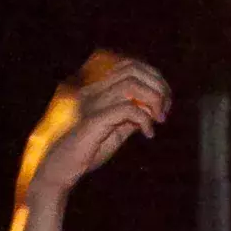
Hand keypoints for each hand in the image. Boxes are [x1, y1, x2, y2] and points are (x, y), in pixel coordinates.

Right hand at [18, 52, 169, 200]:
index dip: (154, 79)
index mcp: (101, 89)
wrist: (66, 165)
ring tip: (158, 120)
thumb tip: (153, 108)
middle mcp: (96, 91)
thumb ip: (134, 116)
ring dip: (153, 99)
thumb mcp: (119, 129)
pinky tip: (147, 133)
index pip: (130, 66)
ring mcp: (94, 103)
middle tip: (163, 112)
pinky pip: (127, 109)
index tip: (165, 102)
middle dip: (158, 87)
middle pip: (133, 69)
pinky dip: (144, 119)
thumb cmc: (91, 148)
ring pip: (131, 84)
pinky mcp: (95, 120)